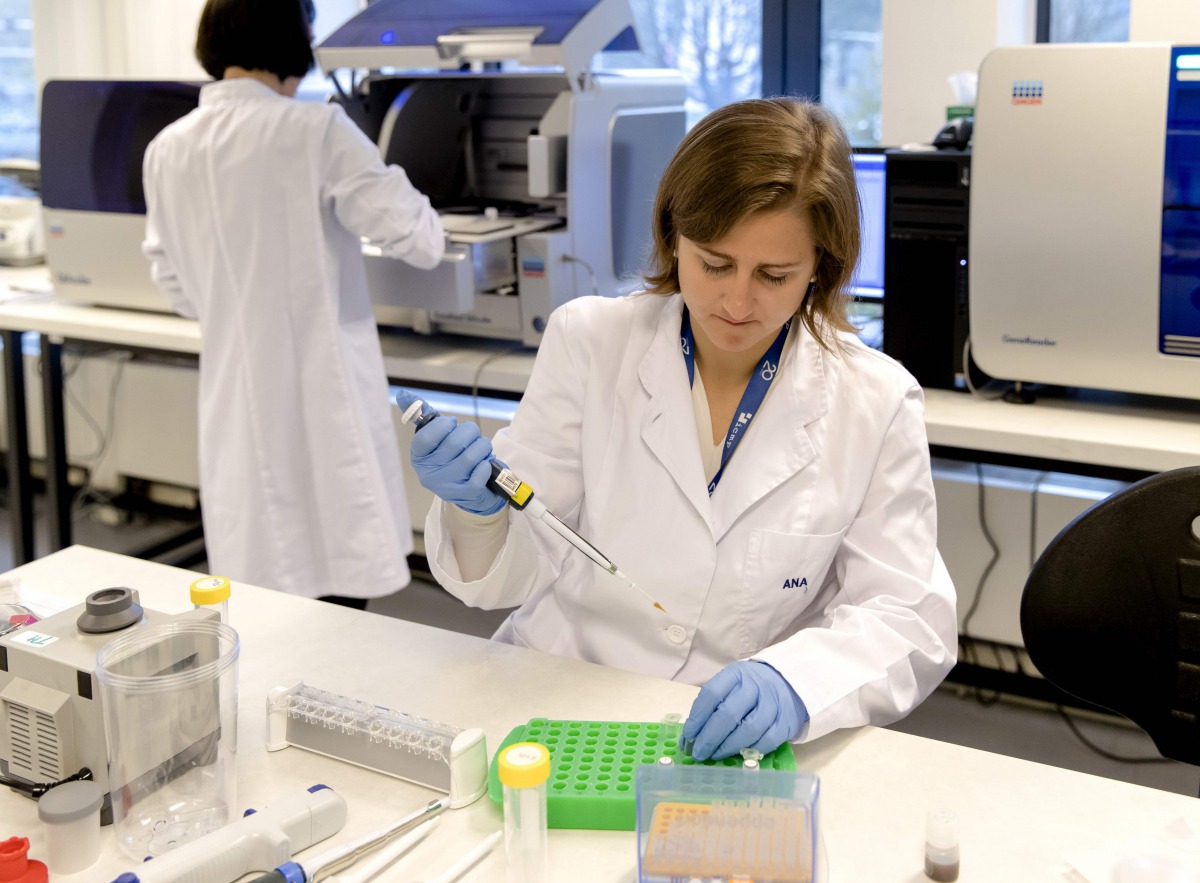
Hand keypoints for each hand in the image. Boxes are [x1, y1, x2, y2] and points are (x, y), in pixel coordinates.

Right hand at [410, 415, 506, 515]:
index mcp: (419, 458)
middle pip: (455, 443)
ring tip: (481, 448)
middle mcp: (430, 474)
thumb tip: (402, 394)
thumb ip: (422, 415)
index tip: (452, 423)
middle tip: (471, 435)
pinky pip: (481, 471)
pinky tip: (484, 464)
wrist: (469, 492)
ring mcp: (447, 486)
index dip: (443, 425)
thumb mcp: (436, 437)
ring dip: (482, 446)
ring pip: (471, 455)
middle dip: (470, 432)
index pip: (425, 437)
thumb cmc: (451, 457)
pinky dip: (487, 463)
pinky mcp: (466, 494)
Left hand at [682, 660, 807, 760]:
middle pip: (728, 714)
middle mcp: (756, 686)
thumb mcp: (732, 684)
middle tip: (698, 752)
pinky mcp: (786, 722)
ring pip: (748, 730)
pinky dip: (750, 750)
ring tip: (715, 755)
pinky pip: (766, 741)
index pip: (712, 694)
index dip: (697, 717)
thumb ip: (713, 705)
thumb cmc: (751, 687)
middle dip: (709, 738)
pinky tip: (739, 753)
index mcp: (736, 674)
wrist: (788, 683)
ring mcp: (773, 704)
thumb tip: (691, 735)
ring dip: (727, 747)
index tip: (688, 735)